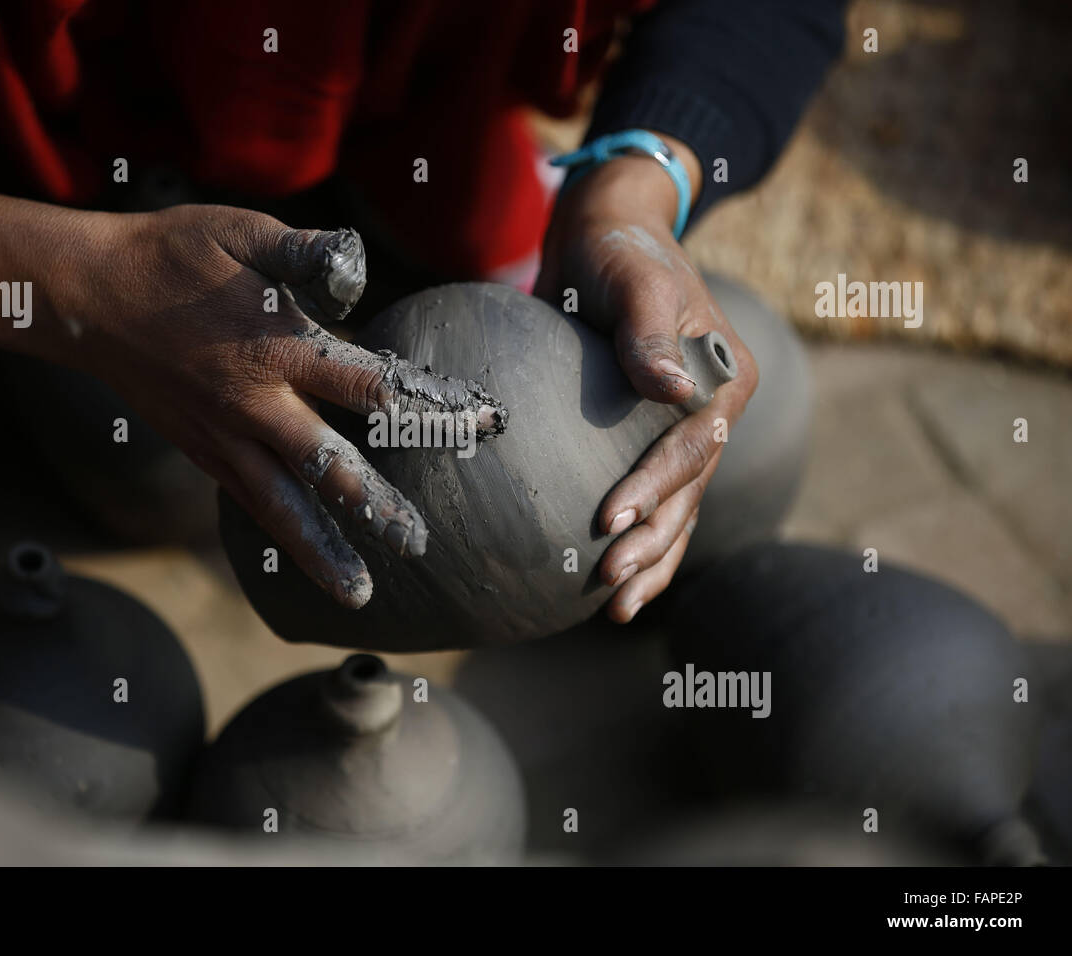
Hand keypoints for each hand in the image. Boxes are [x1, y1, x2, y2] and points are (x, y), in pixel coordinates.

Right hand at [0, 174, 503, 608]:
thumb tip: (358, 267)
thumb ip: (306, 253)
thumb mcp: (243, 230)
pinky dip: (278, 537)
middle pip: (331, 466)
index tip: (479, 422)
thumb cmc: (173, 253)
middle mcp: (256, 404)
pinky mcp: (200, 452)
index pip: (373, 386)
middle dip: (381, 505)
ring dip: (323, 551)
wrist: (86, 296)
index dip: (430, 404)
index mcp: (279, 347)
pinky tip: (305, 557)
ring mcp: (224, 436)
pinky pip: (246, 503)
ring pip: (281, 506)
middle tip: (423, 543)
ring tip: (360, 597)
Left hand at [535, 144, 757, 621]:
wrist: (602, 236)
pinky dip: (637, 537)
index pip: (692, 448)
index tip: (610, 521)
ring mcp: (685, 431)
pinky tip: (604, 582)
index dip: (654, 488)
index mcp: (722, 380)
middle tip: (608, 584)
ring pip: (677, 511)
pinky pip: (652, 498)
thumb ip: (650, 333)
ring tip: (614, 609)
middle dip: (652, 544)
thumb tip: (673, 389)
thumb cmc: (618, 251)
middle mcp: (713, 413)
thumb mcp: (634, 280)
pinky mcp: (648, 438)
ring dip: (650, 561)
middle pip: (689, 494)